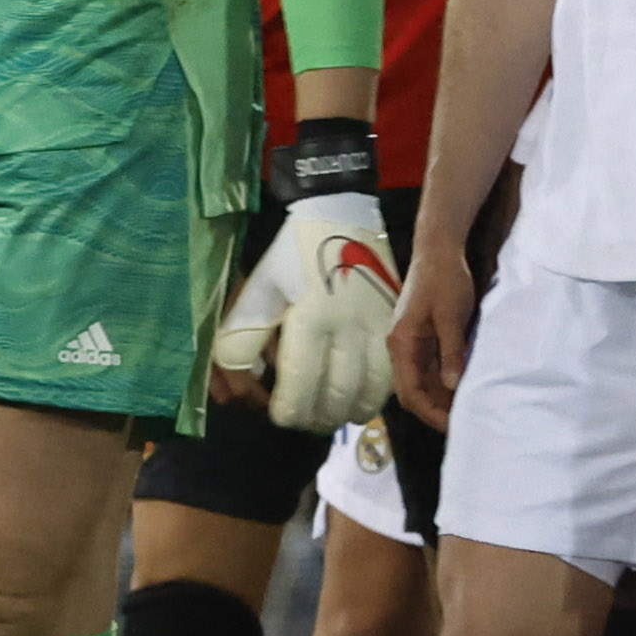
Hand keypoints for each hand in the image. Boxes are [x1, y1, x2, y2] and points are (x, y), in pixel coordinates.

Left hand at [208, 192, 402, 431]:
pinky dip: (374, 395)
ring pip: (369, 392)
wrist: (340, 216)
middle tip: (302, 419)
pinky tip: (358, 399)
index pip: (301, 386)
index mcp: (310, 320)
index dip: (289, 411)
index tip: (279, 415)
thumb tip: (242, 378)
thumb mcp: (258, 290)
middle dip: (316, 417)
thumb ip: (243, 336)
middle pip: (337, 396)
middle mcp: (349, 329)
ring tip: (329, 415)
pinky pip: (391, 374)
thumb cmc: (291, 255)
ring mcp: (377, 328)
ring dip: (347, 412)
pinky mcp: (394, 324)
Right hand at [387, 239, 475, 430]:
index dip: (430, 414)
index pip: (410, 392)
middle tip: (463, 426)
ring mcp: (411, 344)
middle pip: (412, 392)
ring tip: (466, 413)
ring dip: (439, 400)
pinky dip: (443, 385)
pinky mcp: (422, 339)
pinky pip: (428, 370)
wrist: (438, 252)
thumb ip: (451, 350)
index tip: (453, 428)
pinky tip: (462, 390)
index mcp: (402, 344)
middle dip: (434, 412)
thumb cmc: (444, 280)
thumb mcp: (450, 315)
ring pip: (420, 383)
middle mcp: (401, 348)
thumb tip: (452, 386)